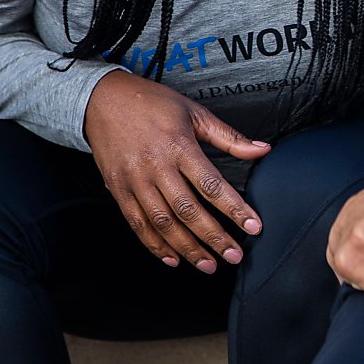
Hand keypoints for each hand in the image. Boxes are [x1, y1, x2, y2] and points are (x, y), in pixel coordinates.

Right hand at [83, 71, 269, 271]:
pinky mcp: (118, 190)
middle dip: (213, 237)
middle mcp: (155, 167)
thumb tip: (262, 149)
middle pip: (188, 210)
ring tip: (207, 264)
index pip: (212, 185)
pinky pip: (137, 224)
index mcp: (179, 146)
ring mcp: (134, 181)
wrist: (102, 99)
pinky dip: (154, 244)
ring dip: (187, 248)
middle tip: (234, 256)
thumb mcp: (194, 113)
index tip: (253, 226)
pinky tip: (172, 258)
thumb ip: (229, 137)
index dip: (234, 209)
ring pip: (162, 223)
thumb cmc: (151, 103)